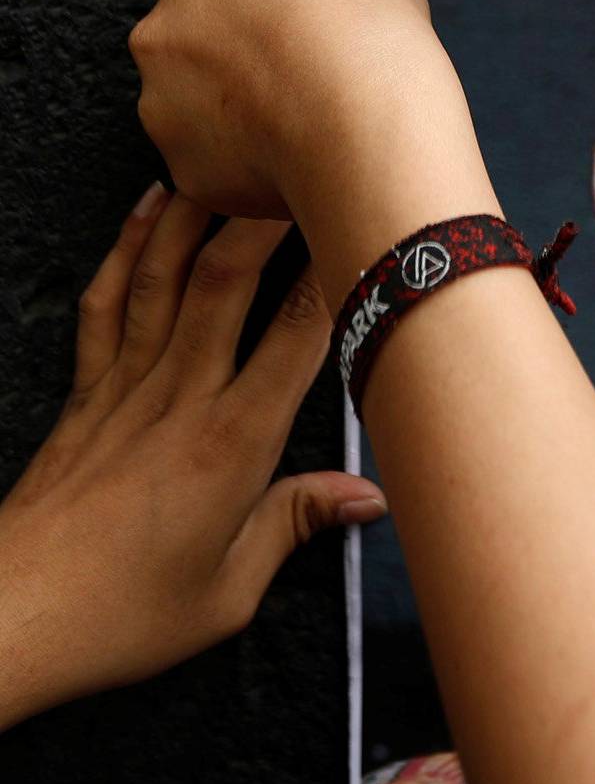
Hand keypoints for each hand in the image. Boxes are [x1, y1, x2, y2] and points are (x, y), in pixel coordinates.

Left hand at [0, 186, 384, 730]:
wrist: (8, 623)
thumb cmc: (118, 618)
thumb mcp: (229, 594)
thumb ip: (297, 525)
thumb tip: (369, 496)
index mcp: (231, 446)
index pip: (298, 339)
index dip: (335, 275)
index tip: (366, 229)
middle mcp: (180, 400)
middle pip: (228, 283)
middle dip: (268, 215)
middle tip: (304, 163)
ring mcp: (125, 389)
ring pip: (167, 278)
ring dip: (200, 213)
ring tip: (232, 160)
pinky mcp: (85, 395)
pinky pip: (107, 305)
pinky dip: (128, 249)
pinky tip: (148, 208)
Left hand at [130, 0, 488, 300]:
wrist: (359, 114)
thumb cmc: (355, 18)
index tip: (304, 8)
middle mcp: (162, 35)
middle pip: (200, 37)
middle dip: (242, 48)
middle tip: (303, 58)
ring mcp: (166, 106)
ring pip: (200, 101)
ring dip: (239, 103)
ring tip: (303, 107)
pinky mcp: (187, 168)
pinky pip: (216, 157)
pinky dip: (248, 154)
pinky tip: (295, 144)